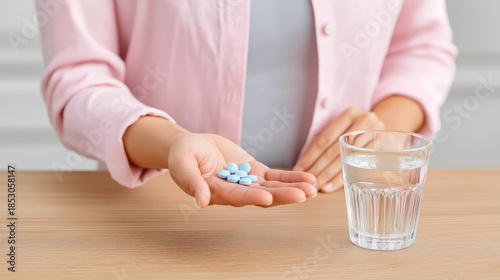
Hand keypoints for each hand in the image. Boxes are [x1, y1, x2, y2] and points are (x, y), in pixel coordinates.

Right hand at [168, 133, 316, 207]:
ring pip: (273, 186)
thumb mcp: (181, 165)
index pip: (237, 197)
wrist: (192, 146)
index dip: (252, 197)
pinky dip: (291, 177)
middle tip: (303, 195)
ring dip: (293, 188)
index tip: (267, 197)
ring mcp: (247, 181)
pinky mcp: (255, 170)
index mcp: (217, 193)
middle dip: (283, 195)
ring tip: (313, 187)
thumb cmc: (182, 156)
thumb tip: (201, 202)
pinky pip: (276, 175)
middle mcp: (236, 191)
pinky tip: (308, 179)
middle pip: (261, 195)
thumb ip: (191, 182)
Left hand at [293, 107, 385, 192]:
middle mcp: (365, 122)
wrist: (387, 130)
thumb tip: (303, 165)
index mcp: (350, 114)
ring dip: (328, 175)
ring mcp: (377, 136)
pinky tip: (330, 186)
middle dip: (318, 168)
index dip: (310, 156)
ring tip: (317, 186)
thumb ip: (329, 141)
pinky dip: (342, 178)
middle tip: (307, 182)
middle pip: (335, 151)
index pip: (325, 139)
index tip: (298, 169)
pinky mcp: (385, 151)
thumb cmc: (358, 132)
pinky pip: (359, 168)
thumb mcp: (345, 128)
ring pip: (346, 160)